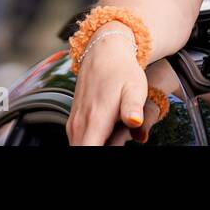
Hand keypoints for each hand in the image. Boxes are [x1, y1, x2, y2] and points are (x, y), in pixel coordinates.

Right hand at [66, 24, 148, 145]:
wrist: (105, 52)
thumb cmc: (122, 71)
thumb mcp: (135, 87)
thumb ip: (133, 107)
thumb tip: (135, 122)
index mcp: (95, 119)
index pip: (88, 152)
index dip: (100, 156)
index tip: (116, 145)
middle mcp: (79, 124)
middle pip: (82, 151)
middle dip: (99, 152)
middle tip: (119, 139)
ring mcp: (74, 123)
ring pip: (79, 147)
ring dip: (94, 146)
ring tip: (116, 136)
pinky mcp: (74, 121)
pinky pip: (77, 141)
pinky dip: (90, 142)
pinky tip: (106, 135)